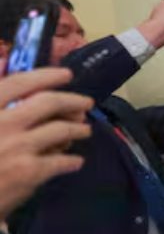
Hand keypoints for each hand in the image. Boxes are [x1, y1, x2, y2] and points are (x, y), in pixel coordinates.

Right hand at [0, 68, 92, 219]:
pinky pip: (62, 161)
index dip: (46, 75)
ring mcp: (18, 148)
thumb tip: (3, 61)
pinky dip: (72, 161)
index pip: (19, 83)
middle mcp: (3, 123)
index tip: (65, 74)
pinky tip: (75, 162)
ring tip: (84, 130)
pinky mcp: (29, 173)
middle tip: (86, 103)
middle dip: (72, 100)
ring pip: (61, 130)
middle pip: (48, 103)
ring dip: (78, 129)